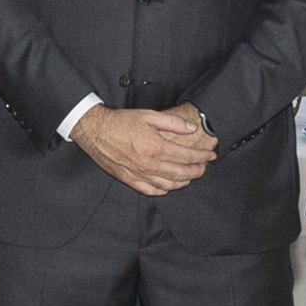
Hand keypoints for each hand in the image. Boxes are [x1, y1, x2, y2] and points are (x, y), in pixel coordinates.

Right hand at [73, 105, 213, 198]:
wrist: (95, 131)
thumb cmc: (120, 122)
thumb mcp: (149, 115)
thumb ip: (173, 123)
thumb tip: (191, 129)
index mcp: (156, 147)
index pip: (187, 156)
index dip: (202, 157)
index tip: (211, 155)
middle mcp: (149, 164)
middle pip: (181, 173)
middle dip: (197, 171)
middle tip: (204, 167)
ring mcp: (139, 174)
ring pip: (168, 185)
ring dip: (183, 182)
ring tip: (191, 176)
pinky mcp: (129, 179)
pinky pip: (150, 190)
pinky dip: (163, 190)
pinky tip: (169, 186)